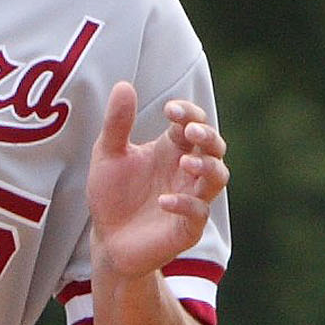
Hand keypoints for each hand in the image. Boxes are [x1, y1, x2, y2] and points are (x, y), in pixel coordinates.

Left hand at [85, 81, 228, 279]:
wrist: (106, 240)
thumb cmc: (112, 195)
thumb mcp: (108, 155)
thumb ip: (117, 123)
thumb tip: (124, 85)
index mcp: (172, 149)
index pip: (193, 123)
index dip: (188, 113)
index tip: (169, 109)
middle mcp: (187, 171)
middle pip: (215, 147)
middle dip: (208, 136)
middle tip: (190, 132)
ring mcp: (191, 198)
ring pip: (218, 178)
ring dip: (207, 167)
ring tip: (186, 163)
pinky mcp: (187, 228)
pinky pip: (199, 213)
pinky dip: (185, 205)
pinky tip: (162, 200)